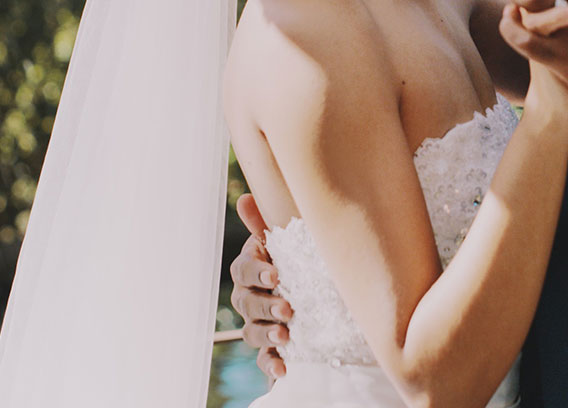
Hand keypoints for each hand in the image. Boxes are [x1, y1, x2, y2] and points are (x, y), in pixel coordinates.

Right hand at [228, 193, 290, 382]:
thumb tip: (243, 198)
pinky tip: (283, 369)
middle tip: (288, 308)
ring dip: (266, 333)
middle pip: (246, 302)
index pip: (243, 270)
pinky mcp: (271, 351)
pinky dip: (271, 365)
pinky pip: (264, 360)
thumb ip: (266, 224)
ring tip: (285, 336)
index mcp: (253, 270)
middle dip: (265, 305)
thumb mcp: (290, 244)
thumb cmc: (300, 263)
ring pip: (251, 331)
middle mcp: (250, 298)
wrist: (324, 302)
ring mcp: (259, 324)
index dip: (256, 272)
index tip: (275, 274)